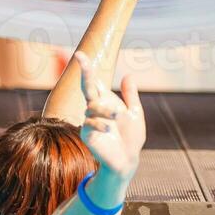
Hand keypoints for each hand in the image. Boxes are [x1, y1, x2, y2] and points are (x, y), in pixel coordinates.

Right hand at [74, 51, 144, 180]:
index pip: (94, 81)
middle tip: (80, 57)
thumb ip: (131, 96)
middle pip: (87, 86)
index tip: (80, 54)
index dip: (87, 67)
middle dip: (85, 72)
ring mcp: (89, 121)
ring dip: (106, 109)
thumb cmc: (131, 137)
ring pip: (92, 106)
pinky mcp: (87, 134)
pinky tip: (109, 129)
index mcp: (106, 101)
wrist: (127, 160)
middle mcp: (95, 109)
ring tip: (118, 116)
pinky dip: (101, 124)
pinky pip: (89, 123)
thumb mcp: (135, 114)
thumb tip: (128, 75)